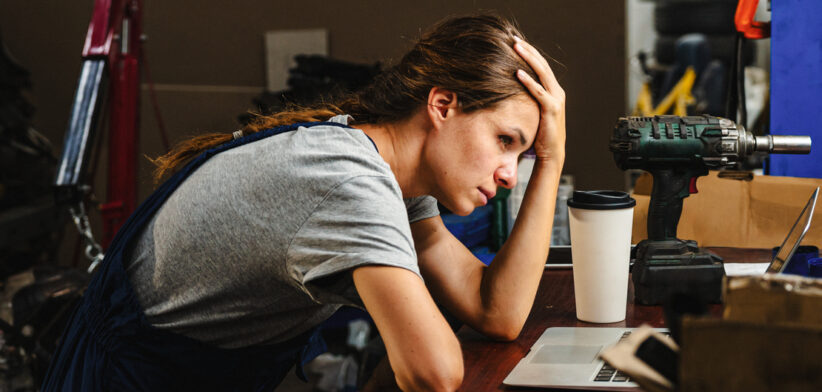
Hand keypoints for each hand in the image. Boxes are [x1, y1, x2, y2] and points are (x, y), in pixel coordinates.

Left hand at [513, 36, 565, 165]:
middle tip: (514, 38)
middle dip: (528, 50)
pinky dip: (528, 81)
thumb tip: (510, 91)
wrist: (552, 153)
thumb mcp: (533, 112)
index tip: (517, 42)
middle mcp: (557, 92)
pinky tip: (517, 73)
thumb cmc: (540, 135)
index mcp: (553, 91)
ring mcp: (556, 100)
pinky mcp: (552, 109)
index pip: (542, 67)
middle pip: (542, 65)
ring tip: (516, 47)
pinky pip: (538, 91)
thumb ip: (528, 100)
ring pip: (542, 73)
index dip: (531, 53)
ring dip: (528, 59)